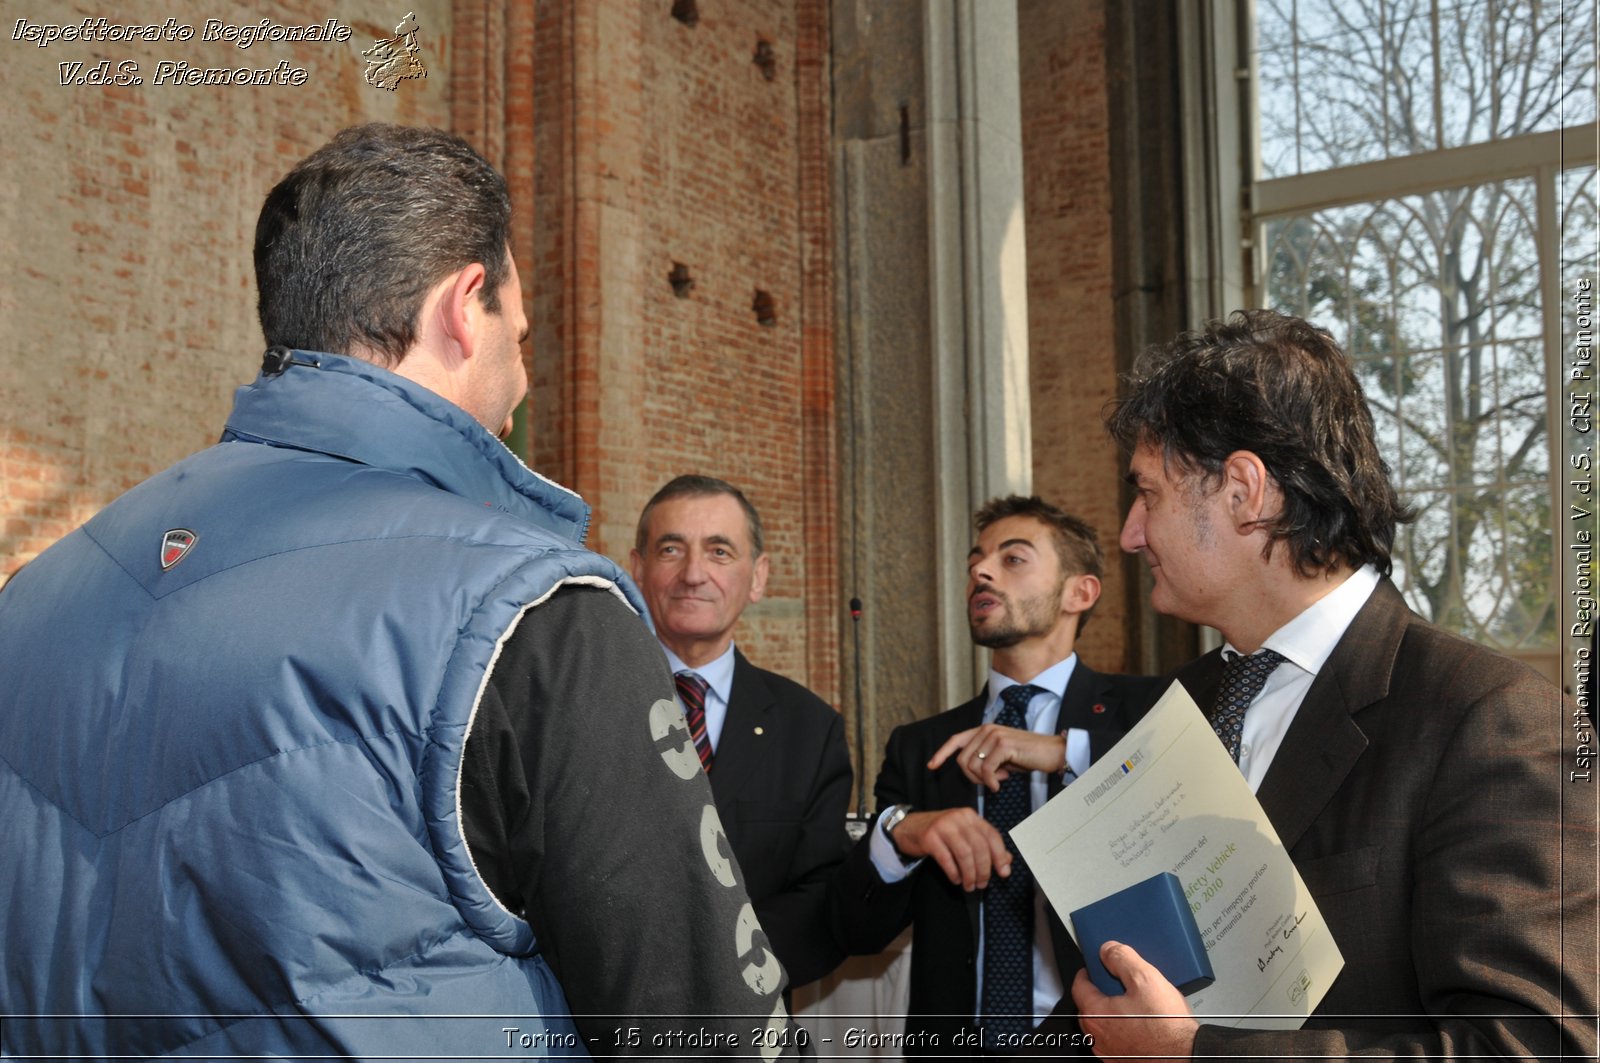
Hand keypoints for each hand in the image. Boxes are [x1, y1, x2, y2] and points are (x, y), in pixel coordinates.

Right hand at [888, 808, 1010, 890]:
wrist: (909, 827)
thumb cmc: (941, 833)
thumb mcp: (965, 835)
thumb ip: (986, 846)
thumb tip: (1007, 862)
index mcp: (971, 816)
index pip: (992, 835)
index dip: (1000, 855)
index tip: (1003, 873)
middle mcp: (958, 817)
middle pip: (979, 847)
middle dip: (984, 869)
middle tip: (983, 884)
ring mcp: (943, 826)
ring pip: (965, 854)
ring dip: (970, 874)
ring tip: (970, 885)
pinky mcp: (929, 837)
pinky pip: (946, 859)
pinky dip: (954, 872)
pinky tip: (956, 879)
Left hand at [928, 722, 1065, 791]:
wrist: (1052, 753)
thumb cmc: (1028, 756)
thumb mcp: (1002, 757)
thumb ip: (985, 758)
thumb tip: (970, 770)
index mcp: (984, 730)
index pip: (956, 740)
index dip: (941, 753)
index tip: (931, 766)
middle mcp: (987, 729)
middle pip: (963, 760)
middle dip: (972, 777)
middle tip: (989, 782)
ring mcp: (994, 735)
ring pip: (973, 766)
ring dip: (984, 780)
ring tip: (999, 780)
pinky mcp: (1003, 745)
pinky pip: (986, 770)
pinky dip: (991, 782)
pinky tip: (1001, 783)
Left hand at [1071, 941, 1197, 1059]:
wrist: (1185, 1056)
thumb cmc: (1167, 1026)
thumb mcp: (1146, 979)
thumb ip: (1122, 958)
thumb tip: (1108, 950)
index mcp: (1095, 1014)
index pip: (1079, 986)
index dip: (1087, 972)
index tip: (1094, 966)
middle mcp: (1097, 1036)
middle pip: (1089, 1006)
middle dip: (1101, 992)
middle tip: (1118, 983)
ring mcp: (1108, 1051)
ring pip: (1103, 1024)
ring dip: (1111, 1012)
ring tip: (1134, 1003)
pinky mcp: (1121, 1060)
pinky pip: (1115, 1039)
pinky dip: (1121, 1029)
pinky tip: (1140, 1024)